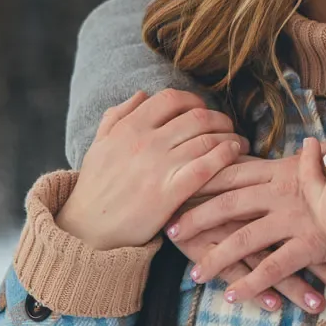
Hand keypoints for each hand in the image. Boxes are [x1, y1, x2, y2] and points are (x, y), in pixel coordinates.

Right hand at [56, 89, 248, 250]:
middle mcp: (145, 142)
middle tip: (227, 127)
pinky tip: (234, 153)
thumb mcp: (98, 145)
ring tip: (238, 143)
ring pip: (206, 138)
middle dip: (218, 119)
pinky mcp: (169, 192)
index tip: (202, 110)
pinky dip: (225, 155)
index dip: (193, 100)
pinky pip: (206, 166)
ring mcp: (158, 166)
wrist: (87, 230)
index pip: (170, 99)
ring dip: (229, 136)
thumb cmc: (95, 188)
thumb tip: (141, 94)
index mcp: (128, 128)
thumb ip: (117, 117)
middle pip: (196, 116)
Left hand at [166, 154, 325, 304]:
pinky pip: (274, 265)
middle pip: (229, 202)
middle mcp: (282, 191)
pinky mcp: (309, 242)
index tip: (177, 183)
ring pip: (245, 238)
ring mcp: (294, 217)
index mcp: (283, 169)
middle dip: (197, 216)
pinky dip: (252, 282)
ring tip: (195, 274)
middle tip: (169, 229)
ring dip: (216, 256)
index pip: (235, 171)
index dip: (205, 178)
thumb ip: (315, 157)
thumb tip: (312, 144)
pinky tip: (232, 296)